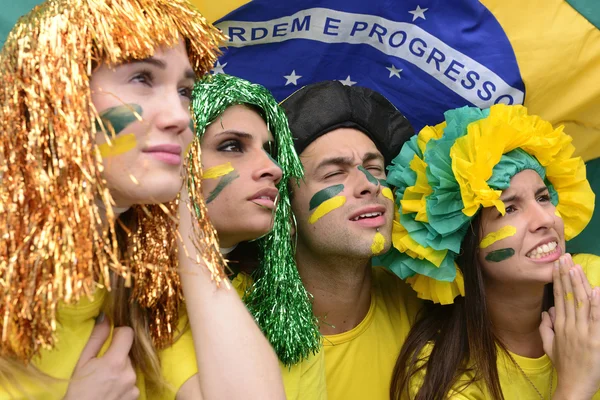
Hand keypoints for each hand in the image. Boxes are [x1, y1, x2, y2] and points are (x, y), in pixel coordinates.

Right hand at [64, 316, 138, 399]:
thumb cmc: (76, 391)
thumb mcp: (81, 363)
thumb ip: (96, 338)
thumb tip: (106, 316)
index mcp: (115, 362)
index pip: (128, 333)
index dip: (119, 333)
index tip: (111, 338)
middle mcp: (129, 373)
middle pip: (128, 352)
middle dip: (116, 354)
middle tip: (100, 366)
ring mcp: (133, 386)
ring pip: (130, 366)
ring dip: (120, 369)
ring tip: (103, 380)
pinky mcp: (135, 396)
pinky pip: (132, 381)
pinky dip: (123, 382)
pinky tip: (109, 389)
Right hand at [539, 254, 599, 399]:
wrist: (573, 386)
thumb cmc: (564, 367)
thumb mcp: (549, 347)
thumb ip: (546, 328)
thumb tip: (546, 312)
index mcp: (559, 326)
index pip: (558, 297)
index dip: (558, 280)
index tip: (557, 265)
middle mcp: (569, 326)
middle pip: (567, 296)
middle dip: (566, 275)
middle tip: (565, 257)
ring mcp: (583, 332)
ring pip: (580, 303)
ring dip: (579, 283)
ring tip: (576, 267)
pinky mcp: (596, 340)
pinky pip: (596, 319)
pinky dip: (596, 304)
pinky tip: (595, 290)